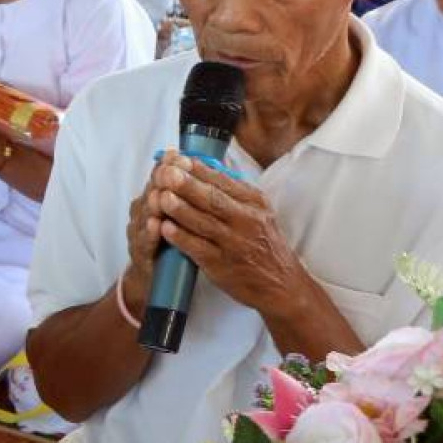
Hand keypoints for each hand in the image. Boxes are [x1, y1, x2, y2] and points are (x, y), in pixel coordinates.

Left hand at [139, 155, 316, 320]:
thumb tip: (200, 165)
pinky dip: (181, 238)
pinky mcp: (222, 265)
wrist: (281, 284)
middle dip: (186, 185)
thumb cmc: (262, 243)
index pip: (223, 181)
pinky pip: (198, 248)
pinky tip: (164, 228)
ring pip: (203, 223)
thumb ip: (232, 191)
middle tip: (165, 172)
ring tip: (160, 196)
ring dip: (180, 209)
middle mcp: (247, 220)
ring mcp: (234, 243)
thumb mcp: (257, 211)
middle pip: (212, 199)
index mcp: (254, 202)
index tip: (177, 158)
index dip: (197, 170)